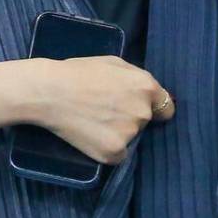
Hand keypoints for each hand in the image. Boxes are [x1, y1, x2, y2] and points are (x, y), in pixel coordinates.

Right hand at [34, 56, 173, 163]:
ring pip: (130, 137)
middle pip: (146, 122)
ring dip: (118, 132)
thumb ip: (136, 79)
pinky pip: (118, 154)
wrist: (51, 92)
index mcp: (146, 87)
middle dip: (131, 117)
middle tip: (107, 111)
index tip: (145, 112)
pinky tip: (92, 135)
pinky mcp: (113, 153)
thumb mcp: (115, 63)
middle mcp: (143, 112)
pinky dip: (108, 148)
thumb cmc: (80, 72)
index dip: (155, 110)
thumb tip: (148, 93)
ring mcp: (129, 134)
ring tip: (94, 121)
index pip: (166, 108)